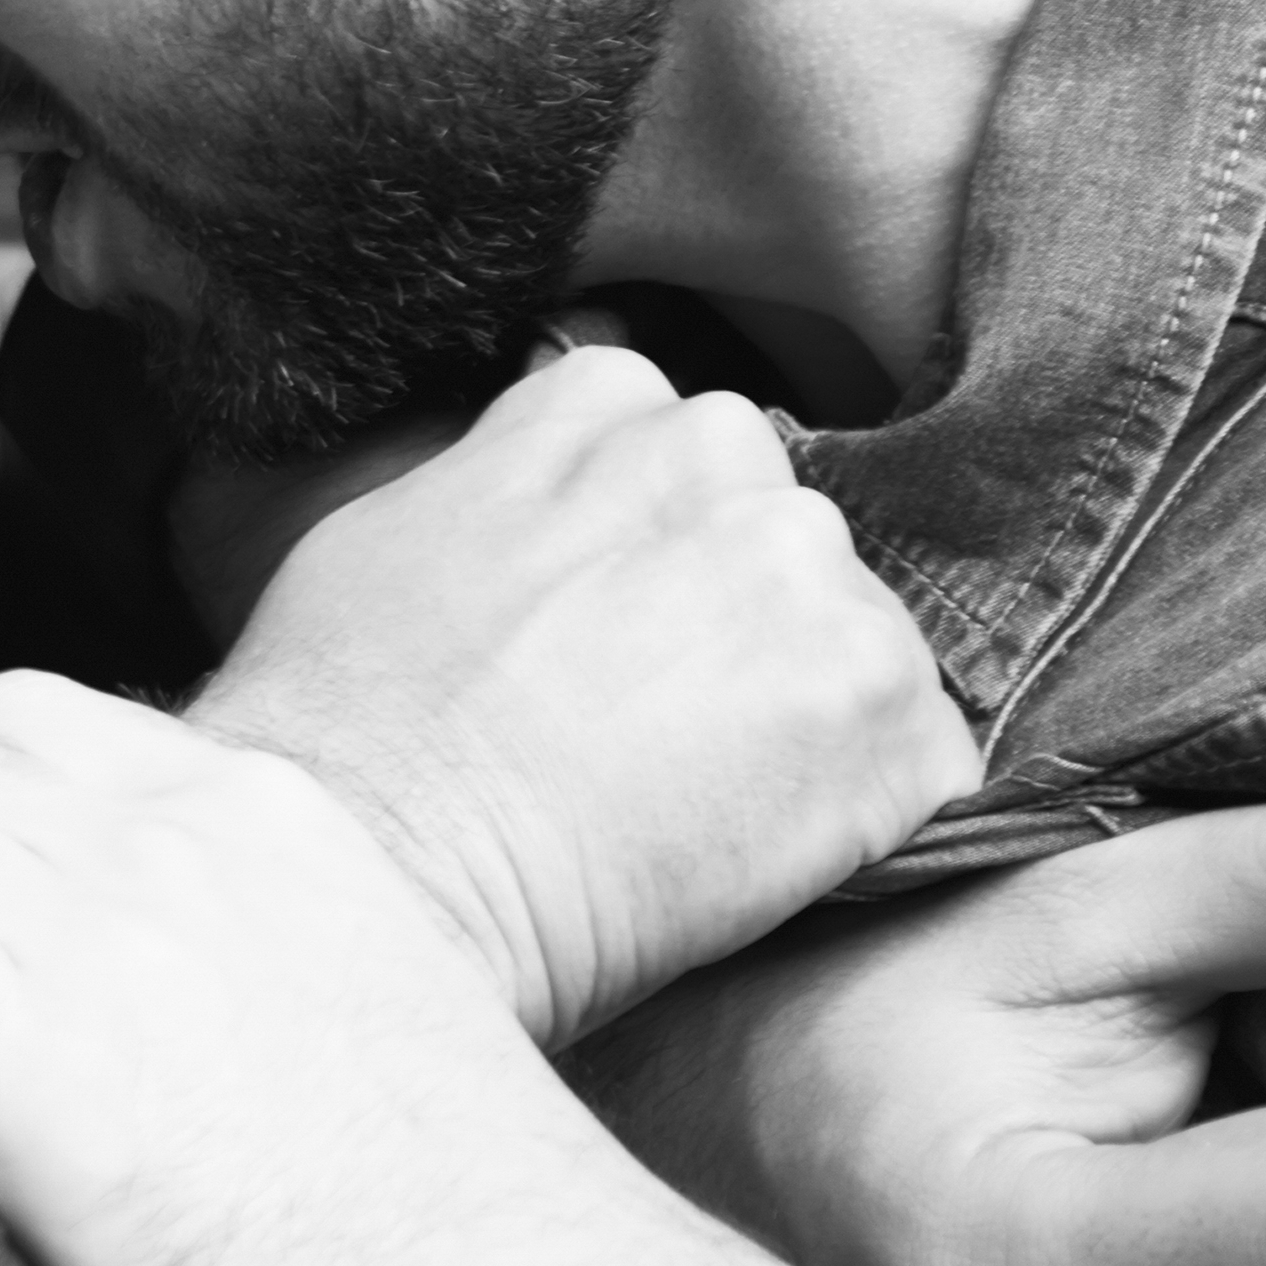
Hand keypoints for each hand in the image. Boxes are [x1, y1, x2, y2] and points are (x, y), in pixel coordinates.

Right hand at [189, 345, 978, 1044]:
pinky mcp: (883, 713)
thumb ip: (510, 482)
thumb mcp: (392, 531)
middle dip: (744, 633)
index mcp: (609, 402)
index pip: (686, 456)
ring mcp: (813, 580)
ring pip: (861, 650)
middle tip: (654, 737)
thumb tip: (543, 499)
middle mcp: (727, 459)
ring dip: (811, 725)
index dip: (660, 562)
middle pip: (785, 544)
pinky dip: (869, 821)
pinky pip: (923, 763)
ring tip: (698, 811)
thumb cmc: (342, 727)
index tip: (616, 641)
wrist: (378, 863)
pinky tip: (762, 863)